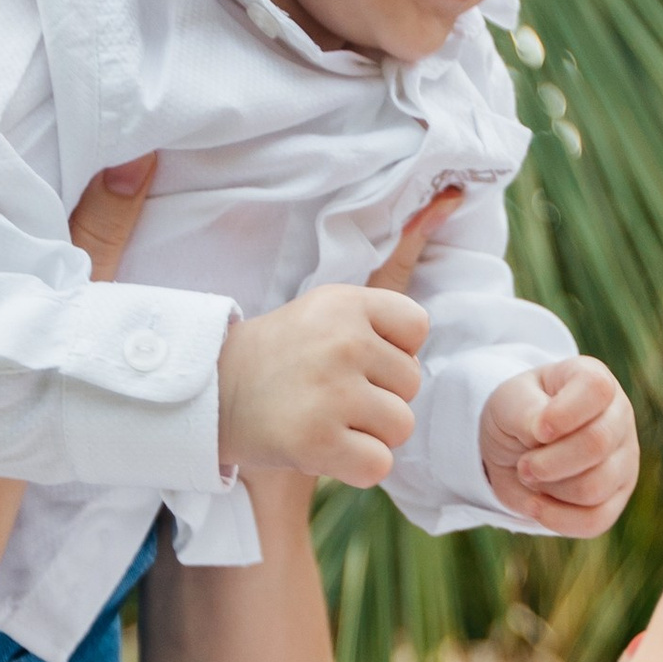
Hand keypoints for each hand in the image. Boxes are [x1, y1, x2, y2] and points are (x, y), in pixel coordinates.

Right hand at [215, 187, 462, 489]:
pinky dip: (355, 466)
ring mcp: (331, 393)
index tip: (352, 359)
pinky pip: (378, 464)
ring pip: (400, 426)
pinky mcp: (317, 441)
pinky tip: (323, 449)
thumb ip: (382, 301)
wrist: (206, 396)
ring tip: (325, 419)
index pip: (417, 329)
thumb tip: (456, 194)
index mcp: (346, 302)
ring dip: (368, 433)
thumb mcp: (325, 309)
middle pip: (411, 383)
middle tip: (328, 394)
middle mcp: (343, 341)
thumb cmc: (279, 357)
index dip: (392, 351)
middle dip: (379, 396)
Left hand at [481, 355, 638, 534]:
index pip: (596, 389)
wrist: (514, 449)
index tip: (537, 429)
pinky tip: (537, 504)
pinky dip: (556, 518)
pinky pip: (594, 521)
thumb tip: (543, 432)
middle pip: (596, 444)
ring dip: (549, 489)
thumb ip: (525, 410)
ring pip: (594, 487)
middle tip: (523, 464)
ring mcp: (624, 460)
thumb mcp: (507, 402)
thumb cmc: (517, 414)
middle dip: (548, 462)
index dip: (563, 414)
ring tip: (532, 477)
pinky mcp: (616, 499)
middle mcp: (619, 417)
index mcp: (593, 379)